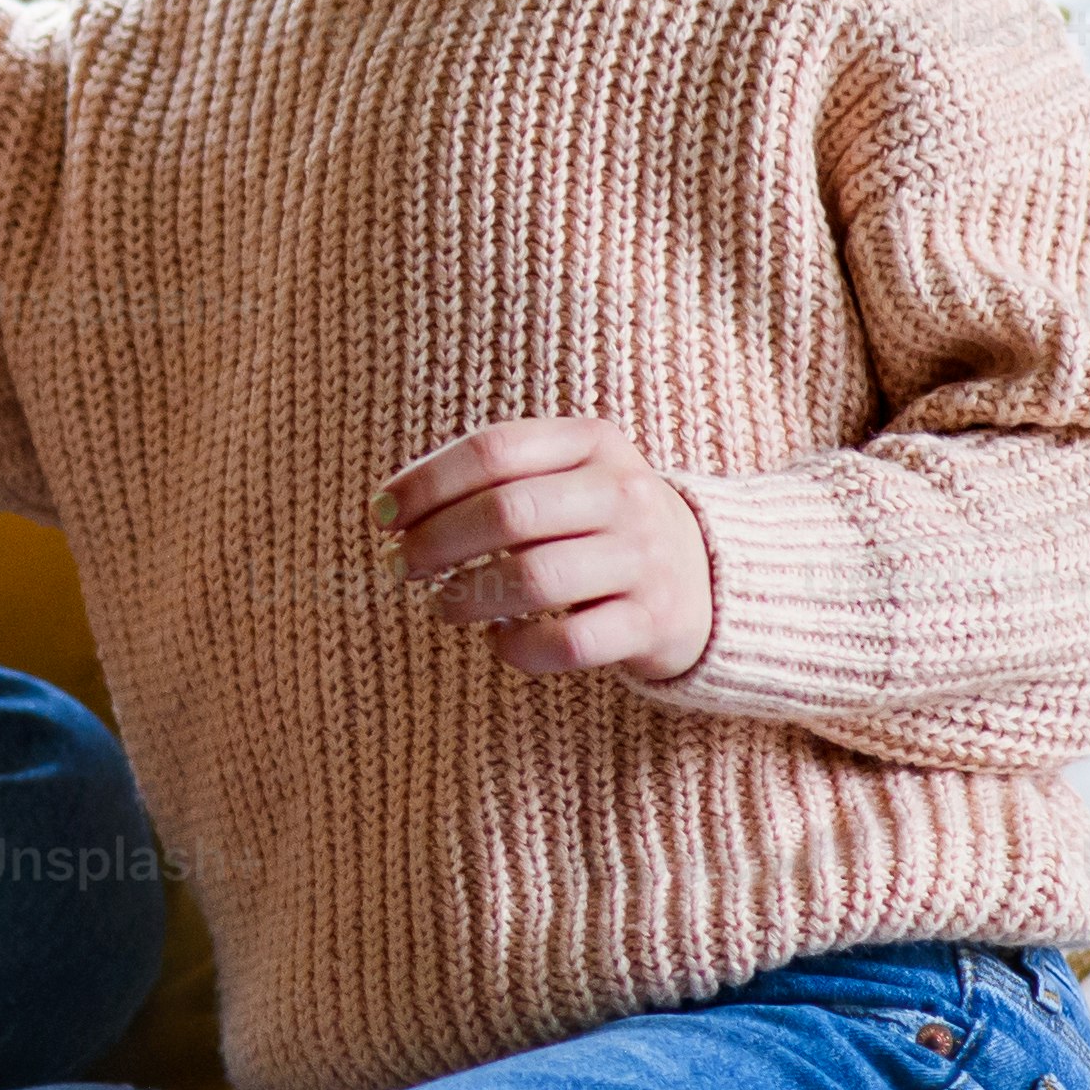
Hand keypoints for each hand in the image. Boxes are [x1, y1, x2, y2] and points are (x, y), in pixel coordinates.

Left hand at [381, 415, 716, 680]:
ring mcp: (643, 559)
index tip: (381, 515)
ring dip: (467, 596)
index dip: (425, 484)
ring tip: (441, 606)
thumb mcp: (566, 473)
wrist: (708, 574)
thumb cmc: (601, 520)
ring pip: (533, 578)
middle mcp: (624, 494)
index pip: (493, 450)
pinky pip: (567, 643)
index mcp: (593, 443)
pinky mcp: (652, 623)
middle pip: (508, 512)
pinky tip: (498, 638)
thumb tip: (390, 509)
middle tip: (398, 566)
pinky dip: (517, 646)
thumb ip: (494, 477)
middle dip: (435, 542)